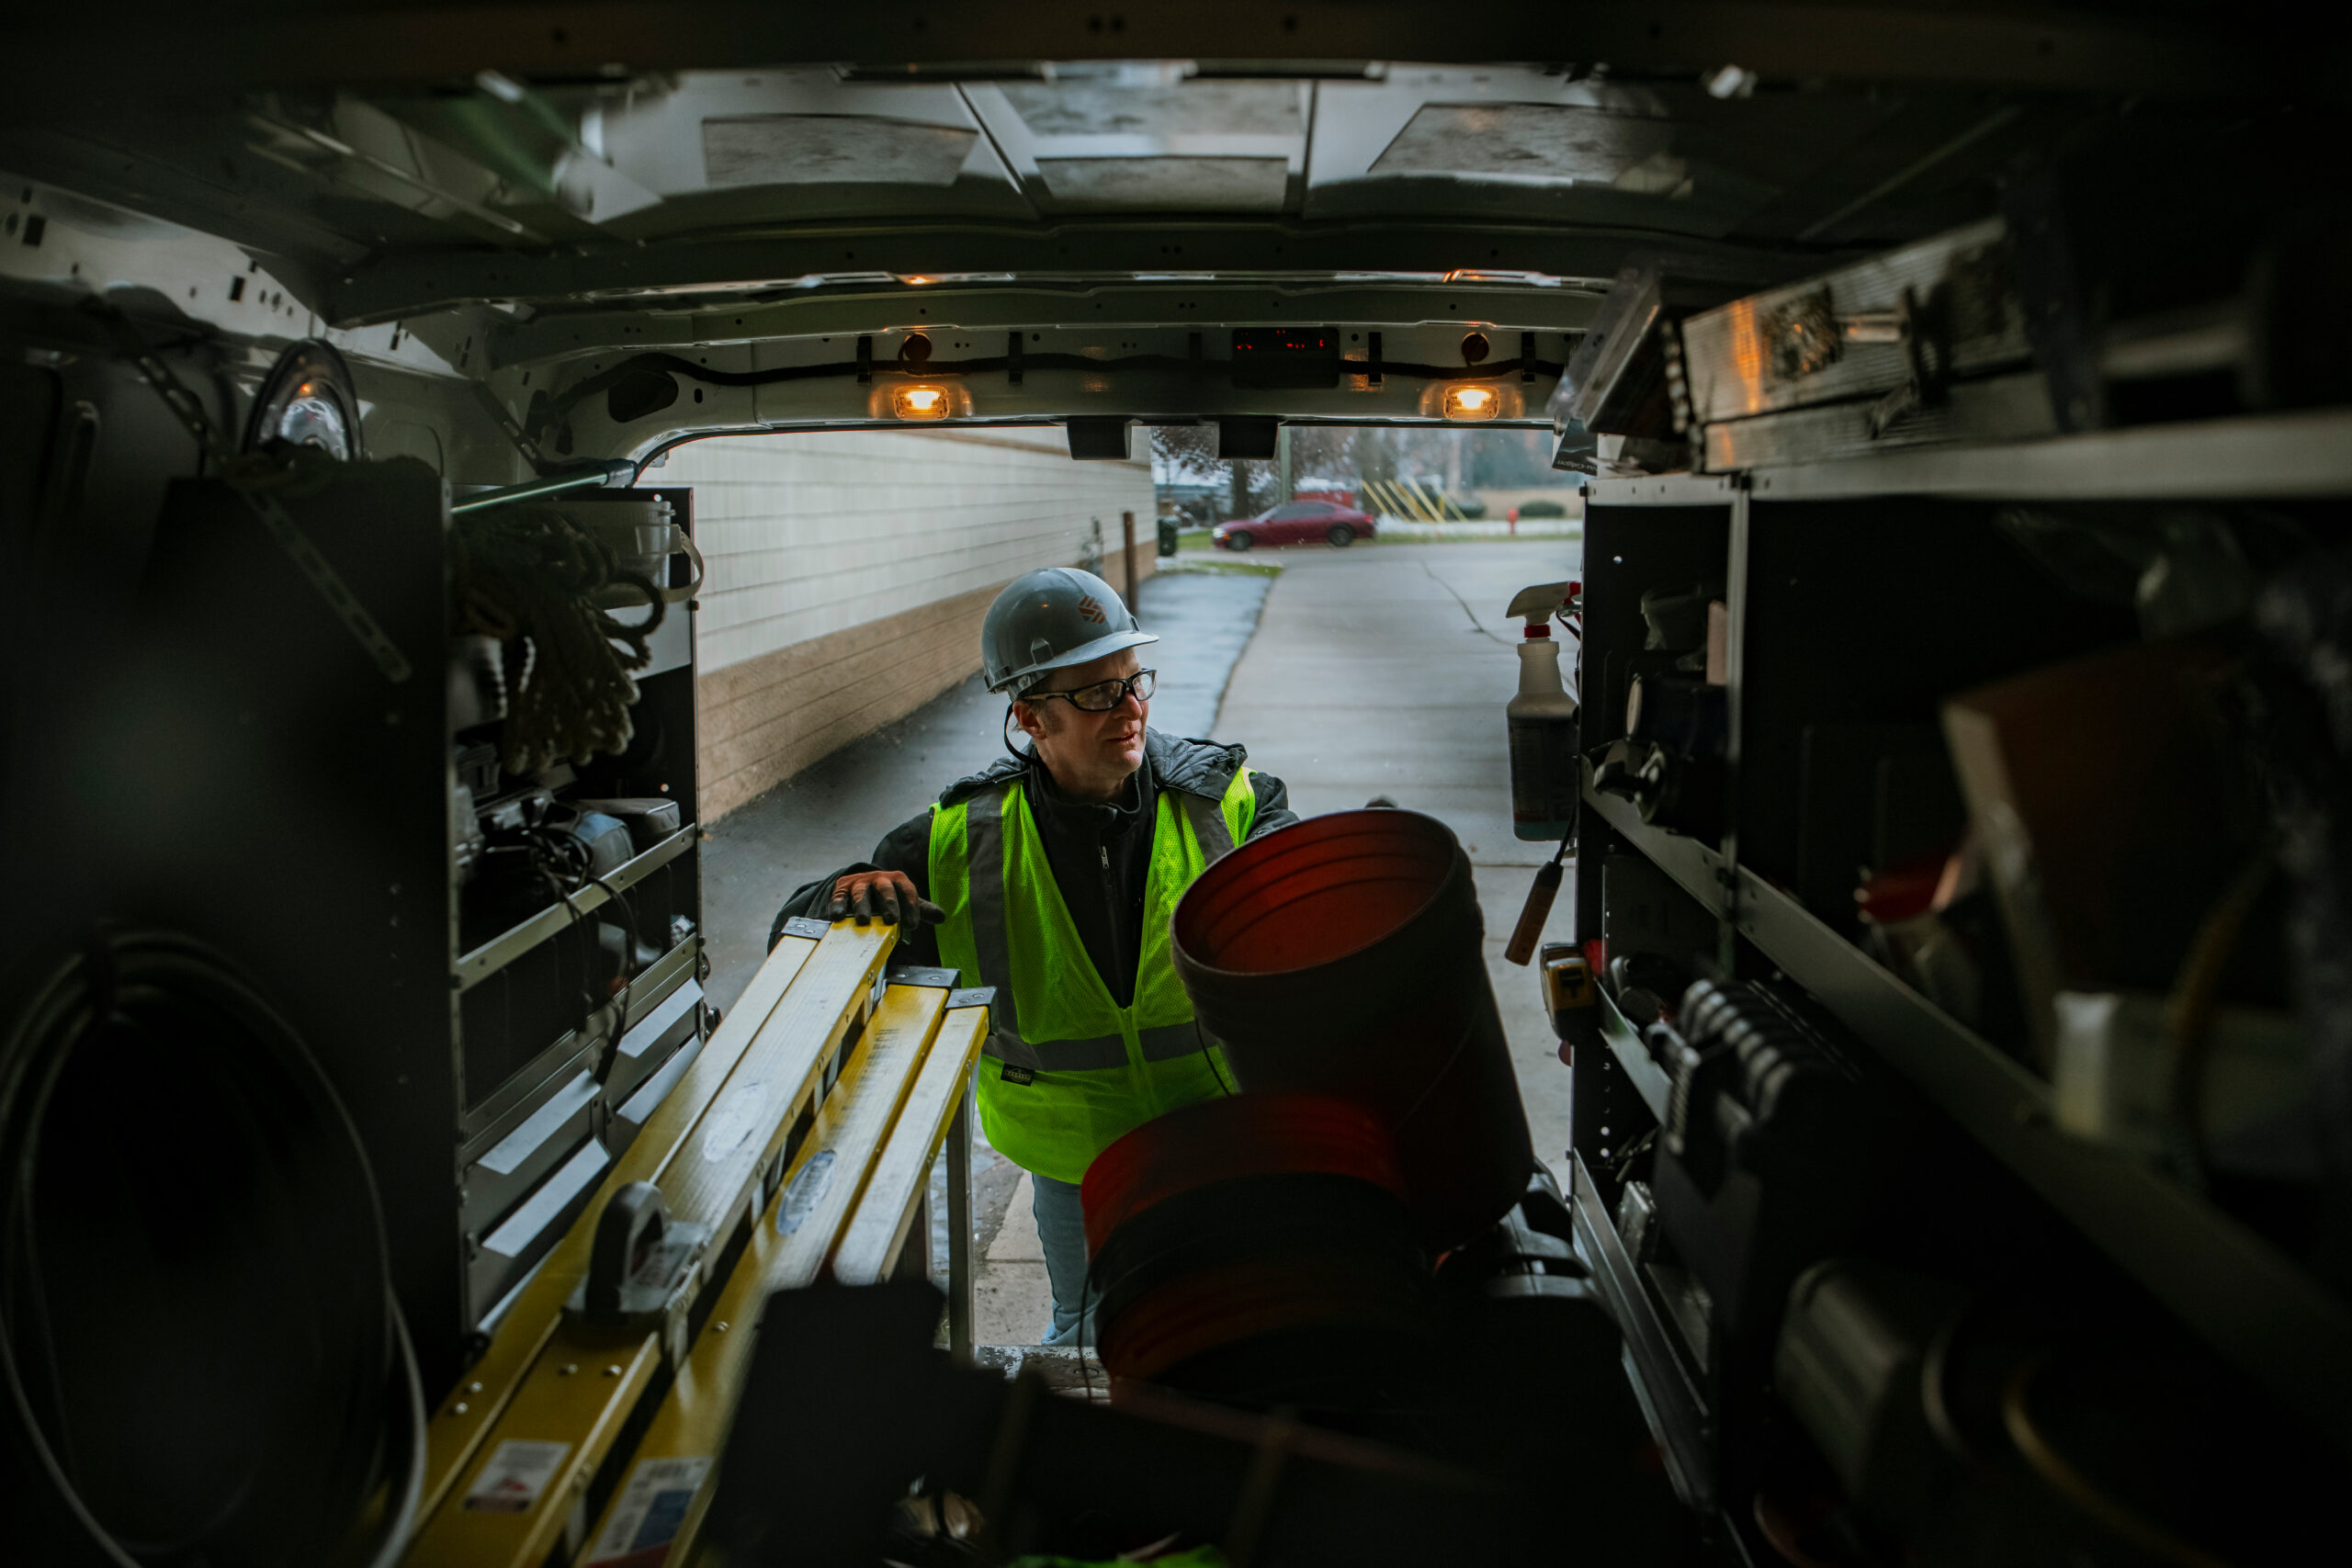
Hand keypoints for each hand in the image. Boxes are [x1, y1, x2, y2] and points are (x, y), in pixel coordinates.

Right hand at [828, 870, 945, 928]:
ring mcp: (859, 883)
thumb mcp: (905, 900)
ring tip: (864, 920)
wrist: (859, 885)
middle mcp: (879, 879)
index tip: (912, 925)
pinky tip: (837, 916)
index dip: (911, 908)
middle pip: (885, 889)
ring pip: (861, 893)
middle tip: (891, 919)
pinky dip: (837, 905)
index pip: (907, 892)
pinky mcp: (841, 889)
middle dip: (889, 904)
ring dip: (863, 906)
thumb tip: (942, 917)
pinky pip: (839, 897)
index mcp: (898, 880)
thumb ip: (921, 909)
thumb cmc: (887, 897)